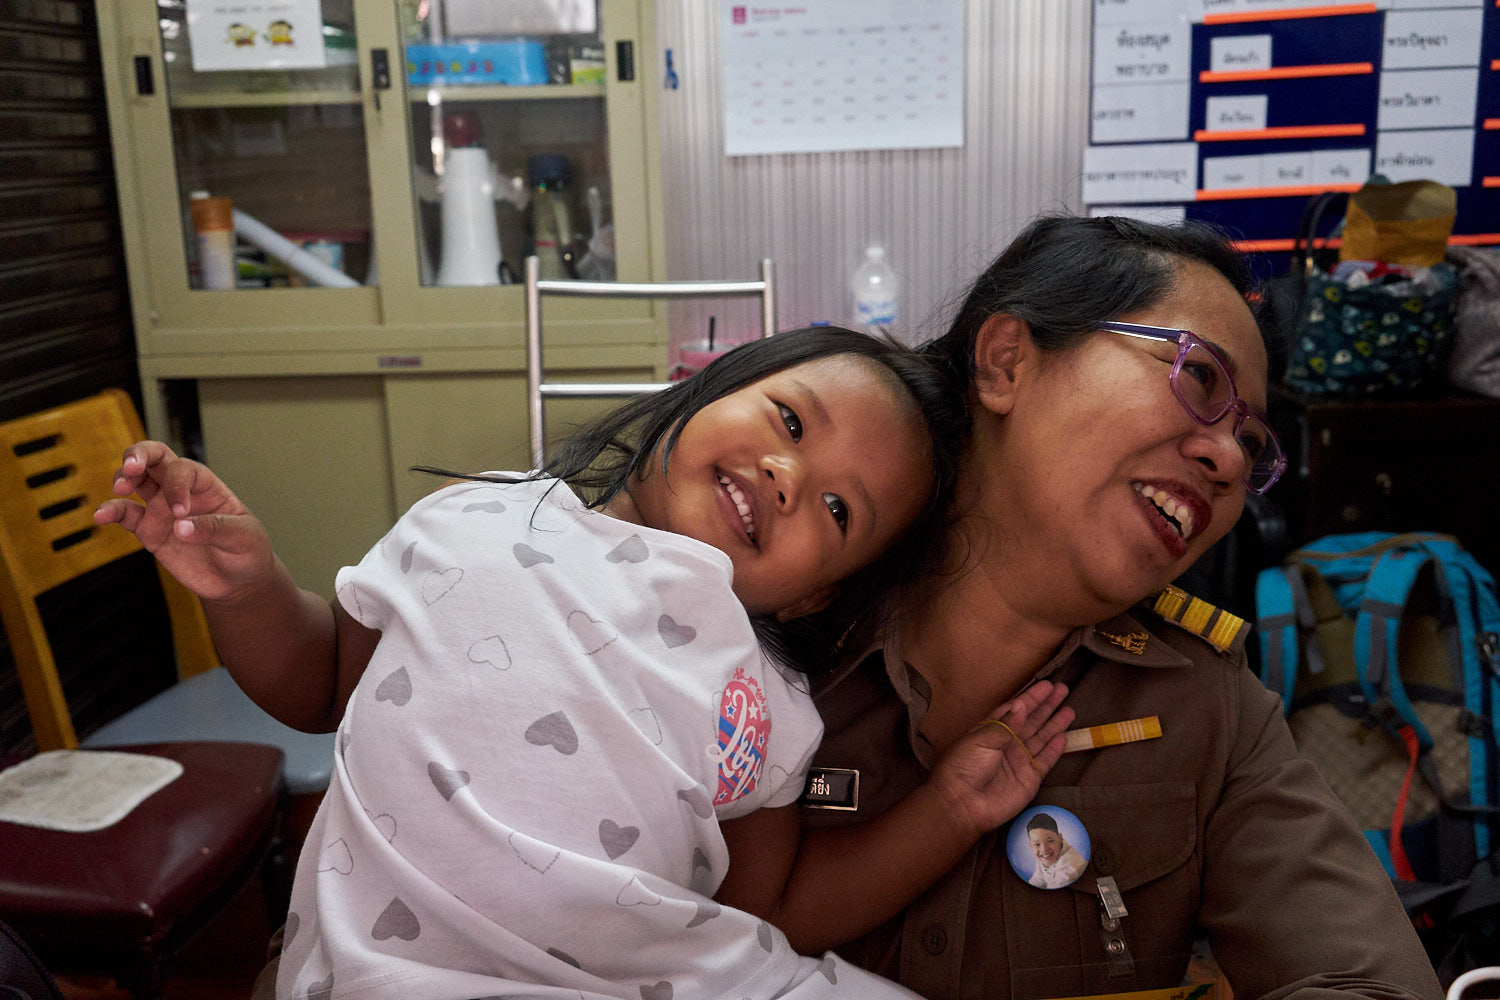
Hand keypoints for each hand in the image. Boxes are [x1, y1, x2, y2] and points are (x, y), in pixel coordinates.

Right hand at [93, 440, 275, 601]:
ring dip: (123, 478)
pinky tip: (101, 515)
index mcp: (207, 486)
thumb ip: (214, 529)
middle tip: (131, 467)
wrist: (238, 581)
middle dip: (139, 455)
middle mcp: (181, 491)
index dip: (177, 485)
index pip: (184, 470)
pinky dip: (112, 511)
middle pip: (155, 458)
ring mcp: (163, 509)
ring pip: (136, 481)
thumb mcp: (244, 538)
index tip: (180, 513)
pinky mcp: (150, 530)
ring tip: (120, 488)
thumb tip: (180, 526)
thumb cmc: (248, 551)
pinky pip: (126, 515)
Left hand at [926, 680, 1073, 839]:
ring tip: (1069, 710)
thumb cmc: (965, 767)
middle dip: (1047, 706)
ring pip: (1042, 737)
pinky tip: (1064, 736)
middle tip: (1063, 689)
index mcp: (991, 730)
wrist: (964, 804)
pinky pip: (1046, 760)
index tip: (1047, 685)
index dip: (1031, 697)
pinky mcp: (1029, 777)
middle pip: (1031, 720)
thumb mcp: (981, 740)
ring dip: (1055, 724)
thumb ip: (1005, 724)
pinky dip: (1055, 749)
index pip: (1015, 709)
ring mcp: (1019, 760)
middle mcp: (1007, 743)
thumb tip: (1021, 704)